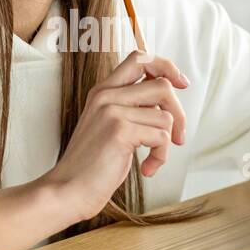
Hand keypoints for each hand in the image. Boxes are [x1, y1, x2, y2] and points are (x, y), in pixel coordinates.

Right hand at [41, 50, 188, 222]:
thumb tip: (166, 105)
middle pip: (162, 85)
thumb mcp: (109, 127)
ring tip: (153, 159)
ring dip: (167, 144)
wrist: (68, 191)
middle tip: (178, 137)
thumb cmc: (92, 166)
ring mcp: (112, 111)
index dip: (166, 66)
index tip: (181, 83)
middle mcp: (106, 96)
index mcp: (102, 91)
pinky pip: (161, 137)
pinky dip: (160, 157)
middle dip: (178, 113)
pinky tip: (146, 169)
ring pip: (165, 116)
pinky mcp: (120, 130)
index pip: (139, 58)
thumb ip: (131, 109)